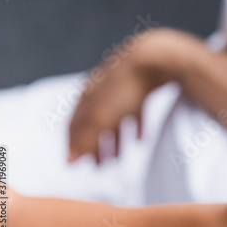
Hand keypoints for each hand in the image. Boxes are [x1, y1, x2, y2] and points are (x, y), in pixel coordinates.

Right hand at [68, 28, 201, 163]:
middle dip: (95, 146)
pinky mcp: (145, 86)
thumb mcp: (103, 117)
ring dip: (115, 141)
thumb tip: (69, 162)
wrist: (158, 58)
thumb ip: (86, 139)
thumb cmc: (126, 86)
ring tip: (118, 160)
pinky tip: (143, 141)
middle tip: (98, 167)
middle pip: (95, 123)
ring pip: (116, 119)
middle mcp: (102, 90)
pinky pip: (138, 110)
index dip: (73, 145)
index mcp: (88, 95)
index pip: (74, 124)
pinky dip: (138, 127)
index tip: (74, 163)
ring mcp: (124, 87)